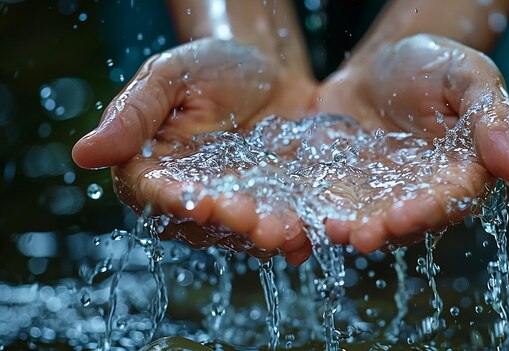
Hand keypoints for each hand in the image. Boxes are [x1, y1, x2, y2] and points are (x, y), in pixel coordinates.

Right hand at [72, 38, 316, 264]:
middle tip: (253, 222)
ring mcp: (235, 208)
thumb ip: (134, 113)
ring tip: (287, 232)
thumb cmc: (210, 68)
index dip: (174, 199)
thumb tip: (83, 153)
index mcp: (154, 170)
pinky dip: (296, 233)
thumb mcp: (171, 76)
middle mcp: (192, 199)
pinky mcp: (273, 209)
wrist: (268, 70)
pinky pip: (282, 226)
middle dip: (230, 224)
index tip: (195, 200)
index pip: (156, 192)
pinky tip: (310, 234)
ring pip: (244, 232)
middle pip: (205, 222)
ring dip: (264, 236)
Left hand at [313, 34, 508, 252]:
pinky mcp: (346, 189)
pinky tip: (304, 226)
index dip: (428, 210)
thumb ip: (492, 118)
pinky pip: (333, 207)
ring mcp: (380, 195)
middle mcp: (420, 192)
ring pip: (367, 220)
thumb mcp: (466, 77)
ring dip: (349, 230)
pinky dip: (317, 219)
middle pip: (405, 221)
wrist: (378, 65)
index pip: (449, 198)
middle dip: (383, 230)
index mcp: (459, 171)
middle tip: (361, 236)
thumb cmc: (431, 65)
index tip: (404, 216)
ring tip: (331, 231)